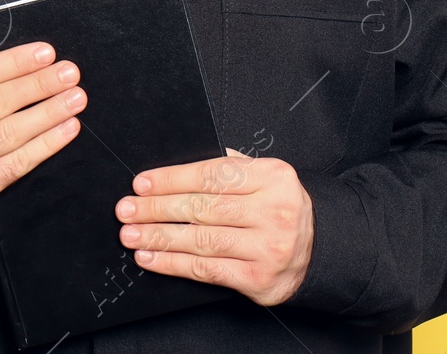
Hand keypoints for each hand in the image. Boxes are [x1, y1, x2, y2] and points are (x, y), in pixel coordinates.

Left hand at [114, 147, 313, 305]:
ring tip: (131, 234)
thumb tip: (177, 171)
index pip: (213, 175)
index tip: (142, 183)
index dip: (172, 179)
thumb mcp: (267, 177)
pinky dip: (173, 264)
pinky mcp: (259, 278)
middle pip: (203, 207)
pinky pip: (207, 269)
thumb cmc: (281, 207)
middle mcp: (273, 211)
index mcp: (273, 177)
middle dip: (158, 208)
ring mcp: (267, 247)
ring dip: (159, 237)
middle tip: (126, 209)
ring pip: (202, 240)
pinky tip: (150, 258)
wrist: (321, 248)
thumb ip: (232, 167)